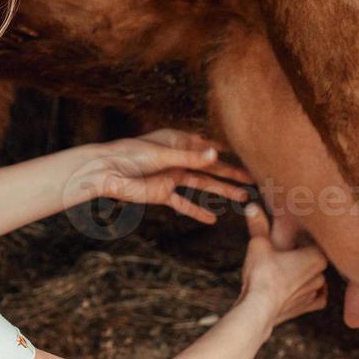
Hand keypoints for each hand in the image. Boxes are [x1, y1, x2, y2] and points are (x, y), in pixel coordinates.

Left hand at [87, 130, 252, 224]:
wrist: (105, 172)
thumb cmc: (129, 155)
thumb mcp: (163, 155)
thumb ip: (190, 158)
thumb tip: (216, 155)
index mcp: (178, 140)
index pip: (208, 145)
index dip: (228, 151)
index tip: (250, 154)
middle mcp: (178, 158)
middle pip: (209, 167)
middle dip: (231, 173)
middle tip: (254, 180)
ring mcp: (171, 176)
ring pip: (201, 185)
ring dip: (220, 191)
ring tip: (242, 197)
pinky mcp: (162, 193)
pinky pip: (183, 204)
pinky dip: (197, 211)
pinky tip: (213, 218)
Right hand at [239, 203, 328, 327]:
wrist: (259, 308)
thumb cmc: (261, 274)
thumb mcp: (258, 244)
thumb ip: (258, 225)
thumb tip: (251, 206)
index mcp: (316, 255)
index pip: (314, 241)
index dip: (299, 238)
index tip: (287, 237)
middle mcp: (321, 273)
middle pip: (315, 259)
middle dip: (302, 256)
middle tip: (285, 253)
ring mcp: (315, 291)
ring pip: (316, 278)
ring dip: (305, 275)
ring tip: (288, 271)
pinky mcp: (308, 307)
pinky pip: (318, 298)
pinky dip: (312, 294)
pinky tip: (303, 289)